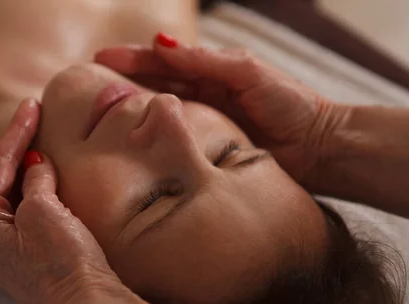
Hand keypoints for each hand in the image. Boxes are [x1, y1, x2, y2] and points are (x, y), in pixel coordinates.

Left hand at [0, 99, 125, 303]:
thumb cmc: (61, 262)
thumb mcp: (44, 211)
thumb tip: (36, 165)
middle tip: (34, 115)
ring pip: (16, 196)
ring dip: (30, 169)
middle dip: (19, 148)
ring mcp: (5, 248)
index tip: (31, 105)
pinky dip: (39, 191)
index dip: (17, 132)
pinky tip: (49, 177)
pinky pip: (29, 212)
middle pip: (1, 179)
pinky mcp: (27, 256)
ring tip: (41, 140)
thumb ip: (36, 180)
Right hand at [95, 33, 351, 186]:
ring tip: (100, 115)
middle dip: (123, 84)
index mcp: (212, 74)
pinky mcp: (208, 152)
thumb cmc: (292, 105)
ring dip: (133, 113)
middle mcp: (204, 98)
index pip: (163, 63)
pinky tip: (132, 144)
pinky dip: (154, 140)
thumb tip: (162, 44)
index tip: (99, 59)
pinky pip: (175, 143)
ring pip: (161, 116)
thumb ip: (207, 62)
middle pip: (155, 87)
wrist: (320, 147)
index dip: (131, 60)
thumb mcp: (249, 73)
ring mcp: (205, 126)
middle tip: (88, 87)